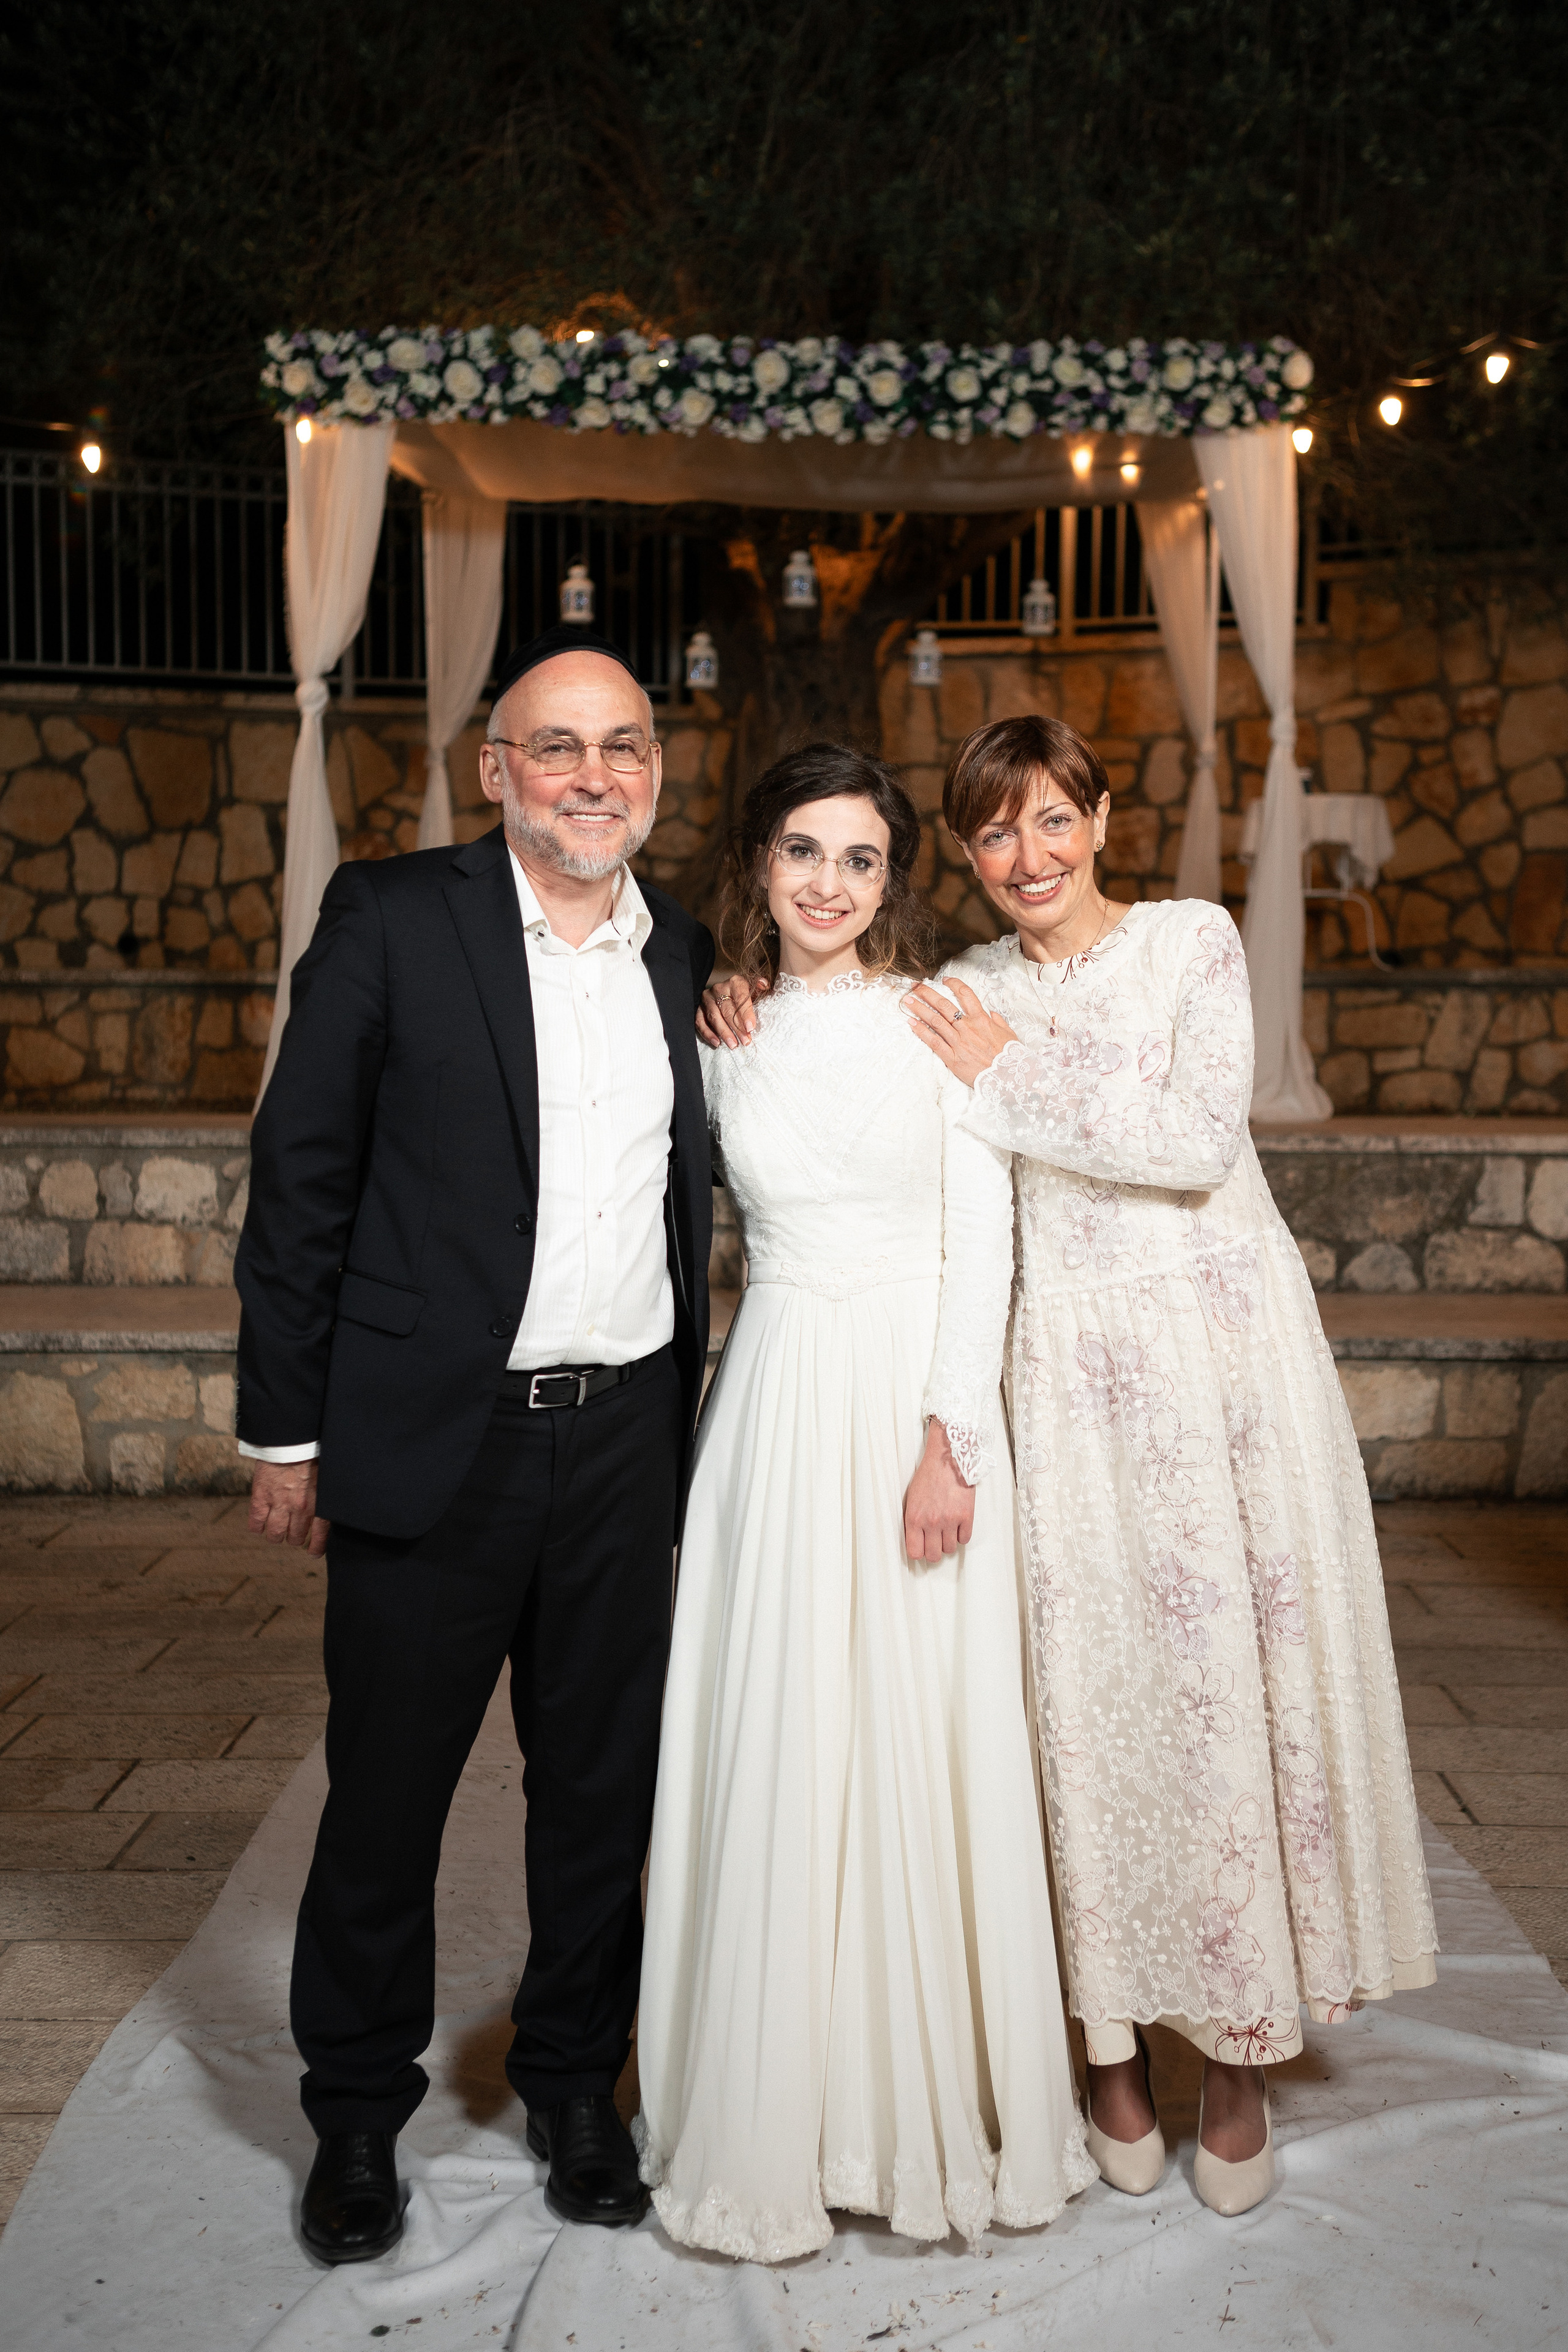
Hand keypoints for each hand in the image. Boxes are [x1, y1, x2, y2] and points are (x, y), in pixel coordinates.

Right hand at [248, 1460, 329, 1556]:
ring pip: (275, 1535)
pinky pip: (256, 1523)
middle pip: (295, 1537)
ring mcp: (279, 1504)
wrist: (291, 1438)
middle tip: (292, 1532)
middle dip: (294, 1537)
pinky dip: (256, 1527)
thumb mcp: (327, 1476)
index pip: (320, 1535)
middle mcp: (300, 1508)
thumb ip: (325, 1494)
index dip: (316, 1547)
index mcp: (320, 1503)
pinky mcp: (261, 1497)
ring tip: (275, 1531)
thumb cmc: (313, 1452)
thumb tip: (328, 1506)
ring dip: (275, 1536)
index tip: (313, 1552)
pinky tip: (258, 1526)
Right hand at [696, 972, 765, 1048]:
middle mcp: (719, 988)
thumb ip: (760, 988)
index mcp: (735, 982)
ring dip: (724, 1032)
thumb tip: (763, 984)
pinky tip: (717, 1043)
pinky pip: (700, 1022)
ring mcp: (707, 998)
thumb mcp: (755, 990)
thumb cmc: (745, 996)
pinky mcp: (698, 1008)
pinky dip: (708, 1034)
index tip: (750, 1028)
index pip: (740, 997)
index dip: (746, 1013)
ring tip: (733, 1045)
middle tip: (745, 1041)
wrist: (728, 995)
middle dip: (737, 1027)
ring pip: (714, 1017)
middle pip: (727, 1009)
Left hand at [902, 1420, 973, 1564]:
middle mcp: (931, 1522)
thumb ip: (913, 1521)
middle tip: (935, 1542)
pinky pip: (965, 1539)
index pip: (915, 1552)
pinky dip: (962, 1535)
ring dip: (948, 1542)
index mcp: (914, 1518)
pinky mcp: (966, 1515)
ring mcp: (950, 1520)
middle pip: (933, 1555)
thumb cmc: (928, 1476)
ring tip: (947, 1531)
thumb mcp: (912, 1499)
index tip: (922, 1548)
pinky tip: (958, 1526)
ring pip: (950, 1549)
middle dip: (934, 1551)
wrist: (947, 1458)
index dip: (919, 1552)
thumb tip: (916, 1540)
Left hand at [904, 978, 1017, 1088]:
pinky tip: (912, 1024)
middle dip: (928, 994)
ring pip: (935, 1021)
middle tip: (916, 987)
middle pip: (944, 1005)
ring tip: (907, 1001)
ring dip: (919, 1009)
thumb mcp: (1009, 1033)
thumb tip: (991, 1013)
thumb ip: (998, 1021)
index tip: (944, 980)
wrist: (1009, 1077)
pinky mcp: (953, 1058)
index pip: (966, 995)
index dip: (954, 985)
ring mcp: (959, 1042)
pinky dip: (922, 1032)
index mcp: (982, 1019)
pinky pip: (934, 1042)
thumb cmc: (1010, 1056)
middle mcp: (968, 1028)